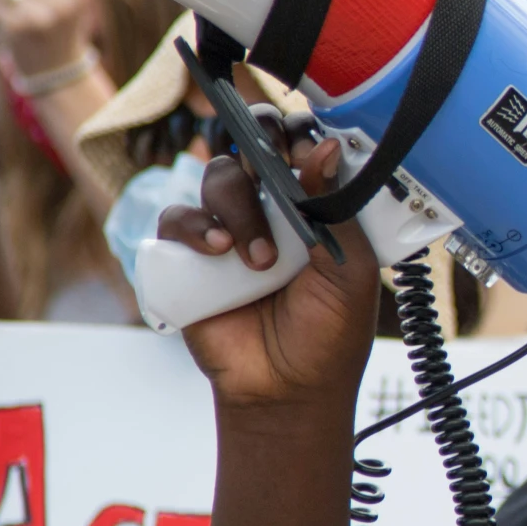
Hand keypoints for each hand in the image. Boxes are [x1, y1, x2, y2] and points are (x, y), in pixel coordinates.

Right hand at [159, 113, 380, 416]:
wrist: (290, 390)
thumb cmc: (328, 332)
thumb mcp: (349, 271)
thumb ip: (335, 210)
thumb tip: (324, 150)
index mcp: (313, 205)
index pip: (301, 145)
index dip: (300, 134)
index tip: (306, 148)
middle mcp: (269, 208)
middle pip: (253, 146)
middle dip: (261, 147)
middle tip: (272, 169)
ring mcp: (228, 228)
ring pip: (218, 177)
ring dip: (238, 208)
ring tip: (259, 259)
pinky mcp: (190, 257)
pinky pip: (177, 219)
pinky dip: (195, 228)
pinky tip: (218, 253)